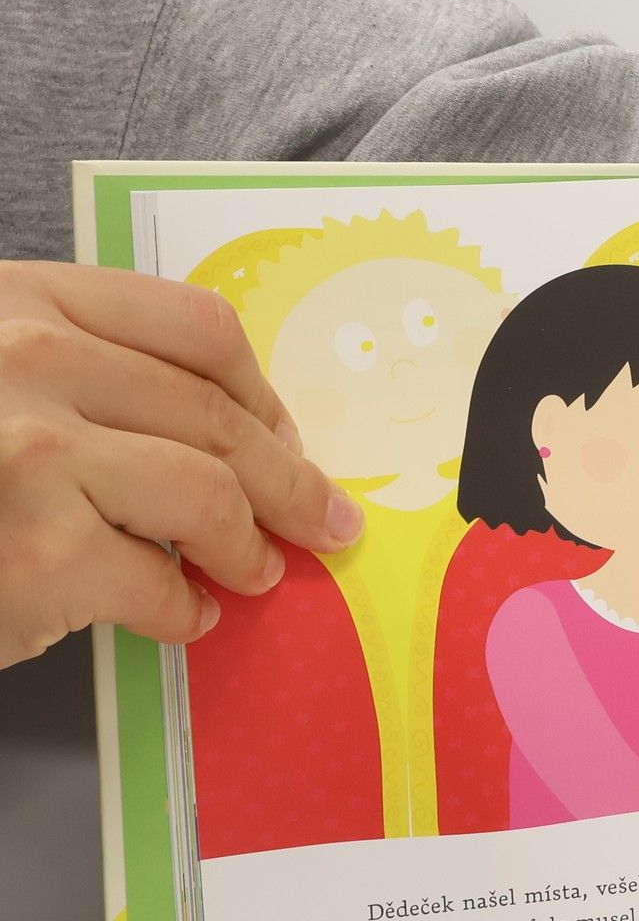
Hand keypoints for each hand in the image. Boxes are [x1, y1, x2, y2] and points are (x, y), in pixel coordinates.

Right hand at [0, 261, 363, 666]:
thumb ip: (76, 375)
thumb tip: (219, 433)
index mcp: (23, 302)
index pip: (197, 328)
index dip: (262, 392)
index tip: (288, 434)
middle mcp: (29, 361)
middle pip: (219, 416)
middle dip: (292, 478)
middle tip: (325, 518)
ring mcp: (32, 456)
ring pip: (209, 495)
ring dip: (249, 544)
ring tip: (255, 571)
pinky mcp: (37, 554)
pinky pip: (158, 584)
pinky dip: (184, 610)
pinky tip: (183, 617)